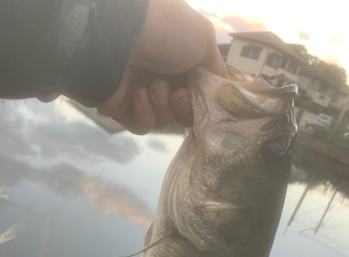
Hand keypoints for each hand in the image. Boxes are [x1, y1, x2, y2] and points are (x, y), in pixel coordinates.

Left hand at [97, 0, 226, 134]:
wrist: (118, 33)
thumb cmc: (166, 30)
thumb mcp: (203, 39)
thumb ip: (216, 69)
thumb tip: (221, 91)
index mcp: (178, 58)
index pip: (197, 91)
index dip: (202, 99)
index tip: (201, 94)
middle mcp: (159, 74)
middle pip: (183, 110)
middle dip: (183, 105)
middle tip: (176, 92)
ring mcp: (139, 91)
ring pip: (164, 120)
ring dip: (163, 105)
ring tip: (153, 85)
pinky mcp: (120, 107)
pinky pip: (142, 125)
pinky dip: (145, 114)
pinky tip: (138, 95)